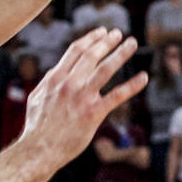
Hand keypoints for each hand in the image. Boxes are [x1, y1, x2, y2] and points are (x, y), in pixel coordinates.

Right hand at [19, 28, 146, 167]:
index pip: (75, 51)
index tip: (102, 32)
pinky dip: (132, 85)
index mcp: (55, 78)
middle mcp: (69, 84)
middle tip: (119, 33)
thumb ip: (48, 83)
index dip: (91, 39)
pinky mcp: (93, 113)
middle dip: (107, 41)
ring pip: (105, 69)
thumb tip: (55, 71)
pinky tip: (144, 77)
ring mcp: (82, 98)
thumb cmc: (37, 127)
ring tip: (132, 43)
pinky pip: (117, 96)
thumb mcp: (37, 98)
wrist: (39, 150)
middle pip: (91, 55)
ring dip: (121, 54)